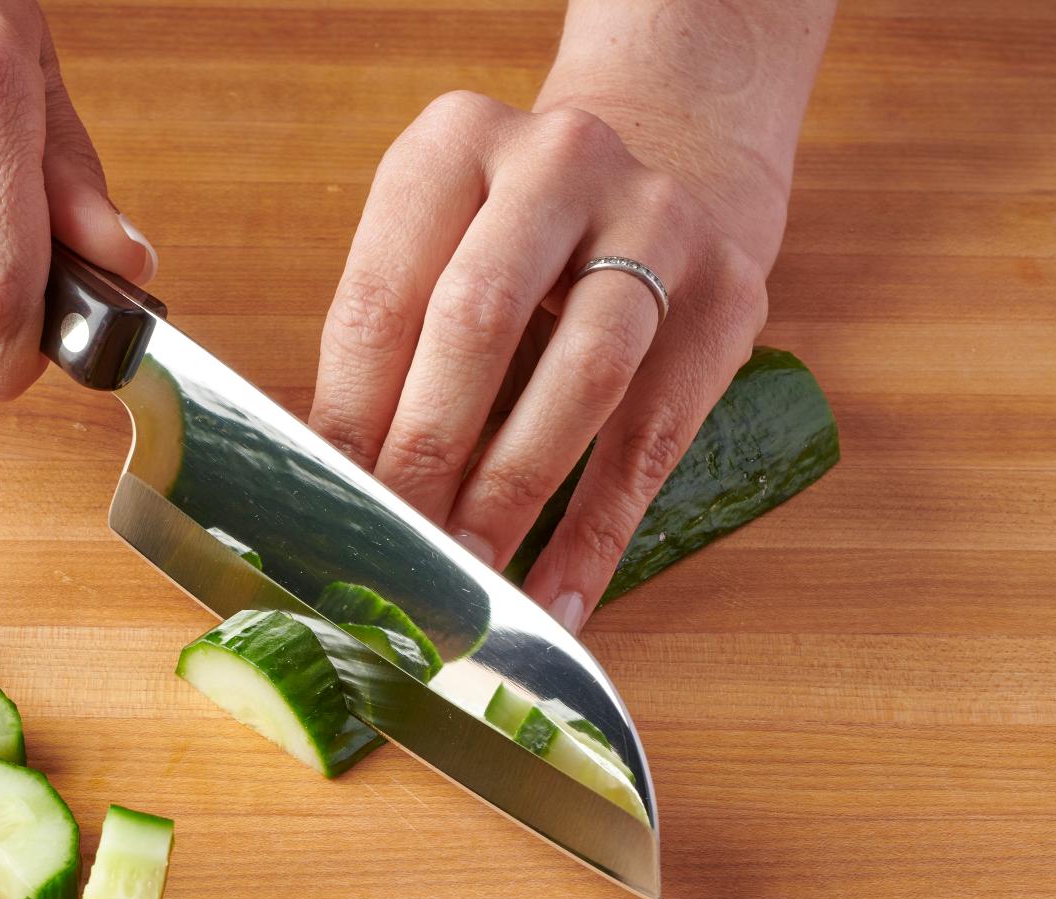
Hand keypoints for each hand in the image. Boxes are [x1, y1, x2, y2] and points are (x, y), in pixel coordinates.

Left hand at [308, 2, 829, 631]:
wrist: (667, 171)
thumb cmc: (512, 243)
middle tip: (391, 545)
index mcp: (453, 143)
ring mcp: (657, 219)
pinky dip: (597, 533)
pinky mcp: (728, 293)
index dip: (348, 414)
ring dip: (511, 493)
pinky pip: (654, 440)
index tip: (326, 504)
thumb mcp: (437, 253)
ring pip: (581, 376)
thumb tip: (333, 491)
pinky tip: (558, 599)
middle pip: (477, 322)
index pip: (382, 297)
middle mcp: (558, 161)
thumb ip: (387, 354)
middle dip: (425, 453)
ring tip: (466, 576)